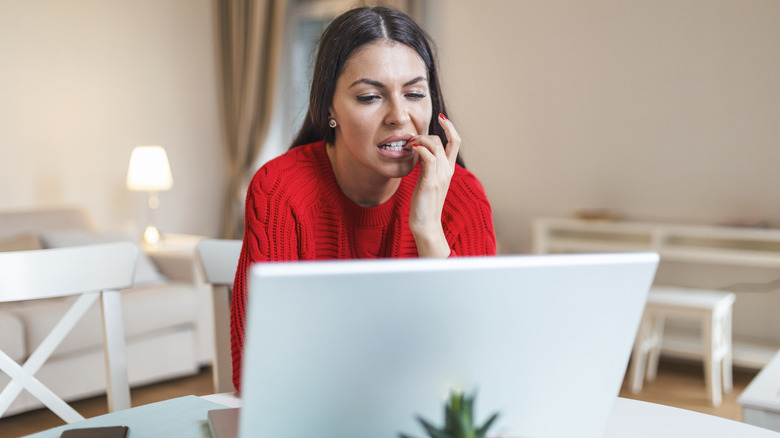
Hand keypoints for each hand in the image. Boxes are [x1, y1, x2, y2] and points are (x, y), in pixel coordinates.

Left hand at [409, 113, 460, 257]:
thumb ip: (427, 166)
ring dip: (420, 140)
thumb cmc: (424, 204)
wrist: (425, 225)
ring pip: (435, 145)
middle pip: (444, 140)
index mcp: (448, 170)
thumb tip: (420, 152)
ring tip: (408, 145)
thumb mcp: (427, 181)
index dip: (450, 127)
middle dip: (426, 134)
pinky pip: (428, 157)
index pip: (455, 142)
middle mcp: (447, 170)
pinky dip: (419, 148)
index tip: (440, 118)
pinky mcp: (431, 182)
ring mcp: (441, 176)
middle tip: (411, 140)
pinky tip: (410, 150)